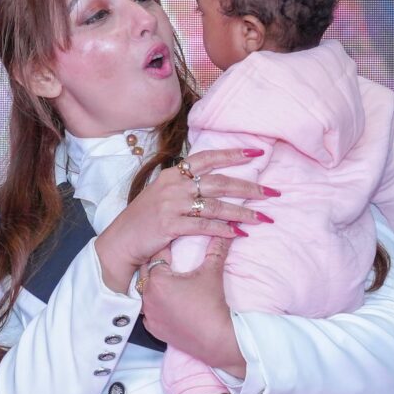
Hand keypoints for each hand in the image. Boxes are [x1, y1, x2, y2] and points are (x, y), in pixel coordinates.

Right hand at [95, 147, 270, 291]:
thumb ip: (184, 185)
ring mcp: (171, 205)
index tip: (257, 152)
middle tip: (272, 193)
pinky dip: (223, 230)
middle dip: (249, 188)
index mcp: (173, 174)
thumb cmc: (144, 219)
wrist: (120, 241)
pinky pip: (203, 226)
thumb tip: (211, 181)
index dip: (233, 154)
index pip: (207, 158)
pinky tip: (240, 234)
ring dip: (242, 212)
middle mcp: (173, 186)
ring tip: (263, 218)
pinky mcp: (169, 225)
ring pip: (215, 206)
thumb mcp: (161, 194)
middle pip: (219, 182)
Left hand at [140, 235, 243, 375]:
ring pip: (144, 291)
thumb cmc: (212, 304)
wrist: (216, 338)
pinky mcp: (153, 328)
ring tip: (166, 279)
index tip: (171, 242)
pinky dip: (154, 304)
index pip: (157, 255)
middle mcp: (147, 296)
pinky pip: (147, 311)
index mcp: (158, 280)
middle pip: (146, 271)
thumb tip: (227, 232)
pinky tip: (165, 301)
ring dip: (153, 284)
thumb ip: (216, 248)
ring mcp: (148, 314)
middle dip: (157, 264)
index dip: (166, 247)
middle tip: (169, 259)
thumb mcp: (212, 272)